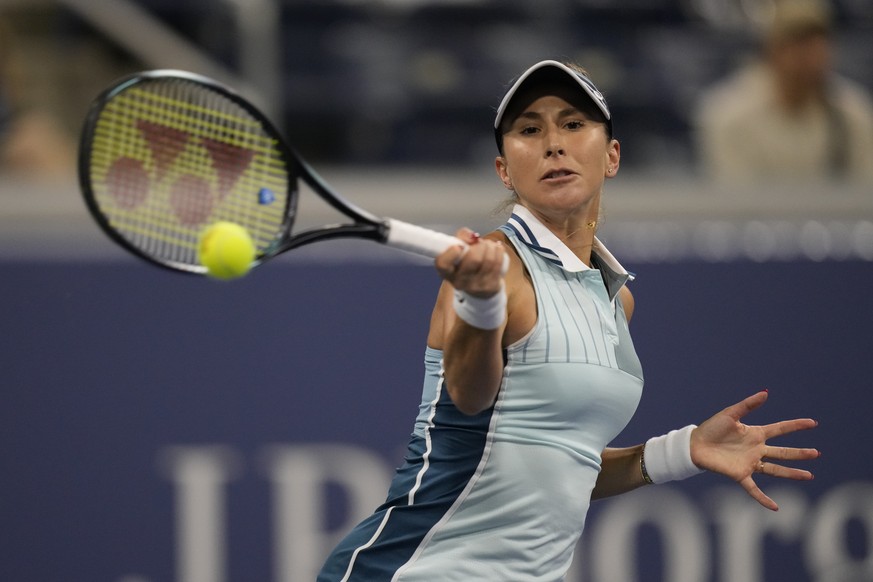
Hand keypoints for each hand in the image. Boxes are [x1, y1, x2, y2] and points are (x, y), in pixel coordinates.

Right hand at [434, 228, 505, 297]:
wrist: (480, 289)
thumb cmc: (466, 264)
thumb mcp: (459, 250)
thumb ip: (462, 237)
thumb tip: (473, 236)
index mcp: (446, 272)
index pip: (443, 264)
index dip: (451, 253)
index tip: (460, 246)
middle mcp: (459, 282)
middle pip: (473, 259)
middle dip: (480, 245)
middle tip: (480, 242)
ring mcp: (476, 286)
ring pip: (488, 260)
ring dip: (491, 247)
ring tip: (489, 245)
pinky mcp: (491, 287)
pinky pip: (498, 264)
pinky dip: (499, 251)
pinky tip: (497, 248)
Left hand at [690, 390, 818, 510]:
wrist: (694, 444)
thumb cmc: (712, 428)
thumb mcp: (731, 414)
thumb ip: (748, 405)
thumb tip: (766, 393)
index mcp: (755, 434)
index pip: (780, 429)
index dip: (796, 426)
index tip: (813, 423)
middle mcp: (756, 450)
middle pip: (783, 452)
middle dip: (799, 453)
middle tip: (816, 453)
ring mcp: (750, 463)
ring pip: (776, 470)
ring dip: (792, 473)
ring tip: (809, 476)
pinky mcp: (740, 475)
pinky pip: (754, 489)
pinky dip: (763, 499)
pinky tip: (775, 507)